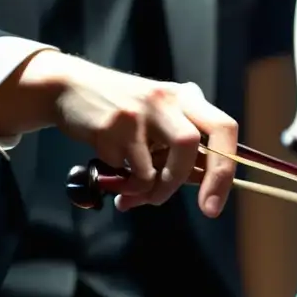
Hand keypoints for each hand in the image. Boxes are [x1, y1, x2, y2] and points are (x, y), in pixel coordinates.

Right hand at [21, 51, 235, 216]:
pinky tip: (114, 174)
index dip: (226, 168)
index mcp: (187, 98)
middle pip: (193, 144)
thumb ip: (176, 152)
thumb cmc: (124, 113)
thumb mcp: (159, 120)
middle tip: (205, 208)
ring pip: (161, 165)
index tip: (216, 203)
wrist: (70, 88)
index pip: (224, 128)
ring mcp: (140, 112)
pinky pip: (129, 169)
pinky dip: (127, 184)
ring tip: (139, 194)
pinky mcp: (112, 125)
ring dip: (157, 191)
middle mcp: (168, 100)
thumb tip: (193, 190)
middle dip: (205, 180)